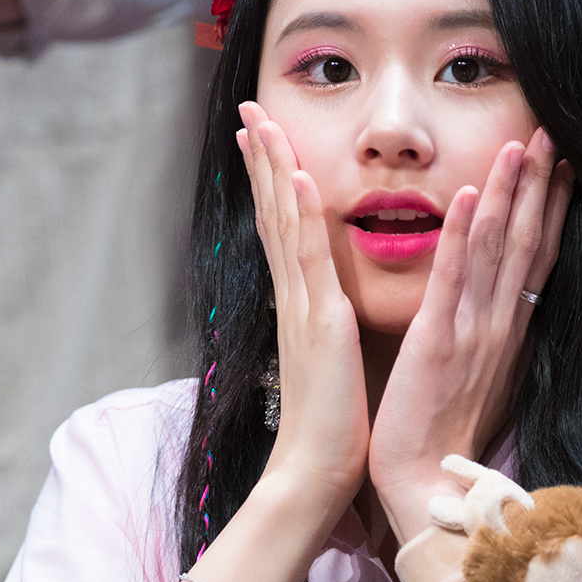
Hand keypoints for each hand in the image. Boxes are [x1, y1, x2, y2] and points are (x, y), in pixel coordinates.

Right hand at [237, 103, 369, 515]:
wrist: (315, 473)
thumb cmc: (331, 428)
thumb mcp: (331, 361)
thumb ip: (327, 328)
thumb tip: (329, 308)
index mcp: (301, 304)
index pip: (284, 229)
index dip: (272, 181)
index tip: (262, 138)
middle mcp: (295, 297)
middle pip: (274, 212)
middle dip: (262, 158)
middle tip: (250, 109)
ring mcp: (302, 305)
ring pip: (284, 223)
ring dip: (274, 168)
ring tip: (262, 122)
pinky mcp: (320, 322)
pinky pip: (308, 258)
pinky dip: (301, 214)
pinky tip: (297, 175)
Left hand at [367, 128, 573, 540]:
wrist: (423, 485)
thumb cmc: (444, 437)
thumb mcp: (480, 376)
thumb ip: (491, 336)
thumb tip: (504, 307)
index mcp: (510, 332)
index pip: (536, 257)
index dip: (552, 207)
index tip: (564, 163)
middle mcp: (501, 325)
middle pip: (528, 241)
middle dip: (542, 184)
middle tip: (554, 131)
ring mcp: (474, 331)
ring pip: (497, 248)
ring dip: (511, 193)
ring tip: (521, 144)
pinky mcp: (438, 343)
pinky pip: (454, 279)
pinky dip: (462, 235)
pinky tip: (472, 195)